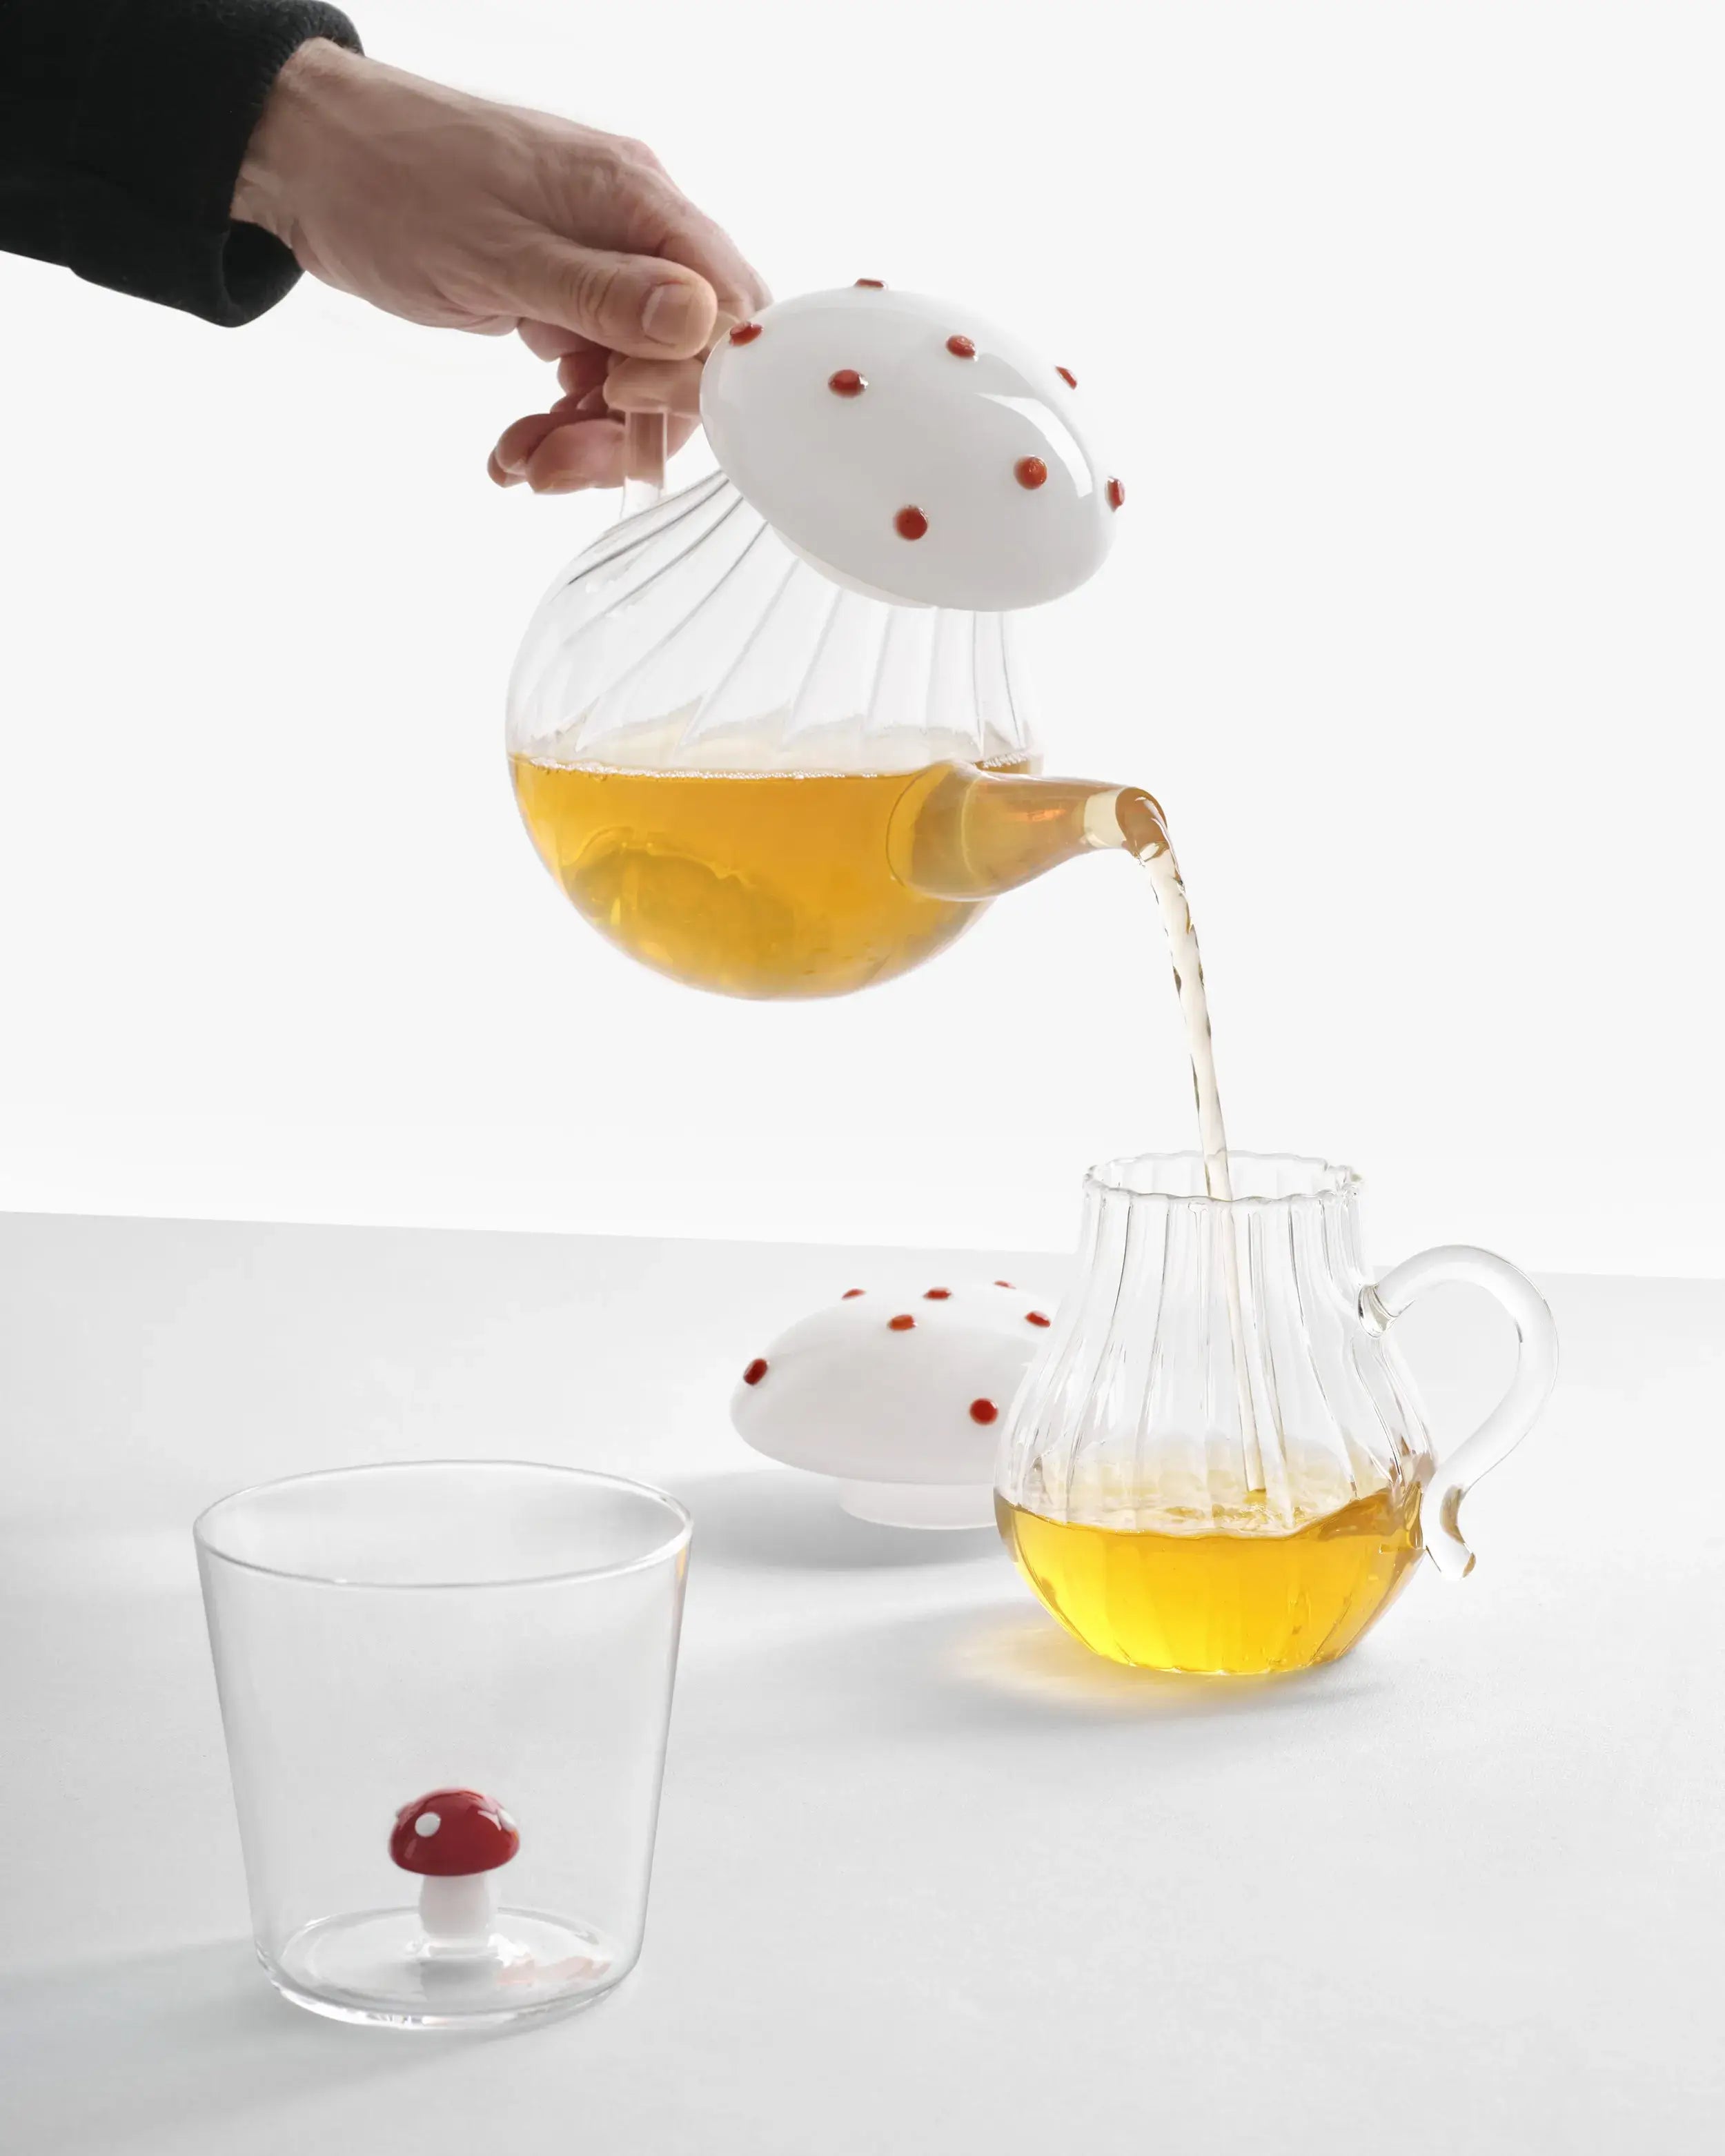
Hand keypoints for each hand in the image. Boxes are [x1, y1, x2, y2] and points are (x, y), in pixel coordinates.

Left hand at [233, 41, 767, 491]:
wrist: (311, 161)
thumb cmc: (392, 185)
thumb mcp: (499, 252)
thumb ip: (606, 294)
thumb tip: (703, 322)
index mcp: (637, 200)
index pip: (727, 309)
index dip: (693, 379)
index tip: (620, 403)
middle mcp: (633, 230)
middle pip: (686, 360)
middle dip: (631, 429)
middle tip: (556, 468)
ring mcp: (599, 267)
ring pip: (638, 382)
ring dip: (588, 439)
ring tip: (520, 461)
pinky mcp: (562, 296)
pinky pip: (593, 378)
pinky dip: (562, 423)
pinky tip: (515, 445)